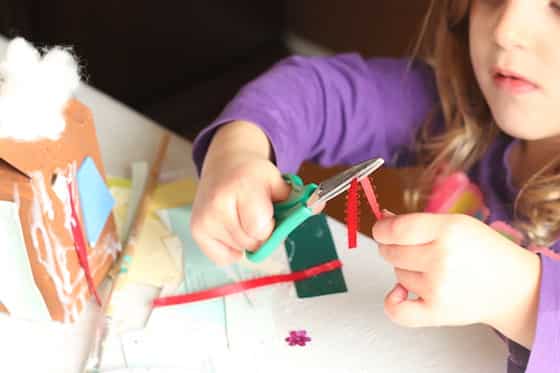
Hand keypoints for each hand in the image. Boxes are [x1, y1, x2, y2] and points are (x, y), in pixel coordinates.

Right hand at [190, 122, 289, 263]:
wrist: (225, 163)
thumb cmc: (255, 175)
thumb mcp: (278, 181)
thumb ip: (298, 198)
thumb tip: (318, 205)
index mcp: (243, 185)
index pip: (261, 229)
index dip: (270, 226)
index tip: (270, 215)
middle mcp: (219, 203)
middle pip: (252, 242)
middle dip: (261, 233)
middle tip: (256, 214)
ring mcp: (205, 219)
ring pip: (240, 250)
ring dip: (247, 240)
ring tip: (242, 216)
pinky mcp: (197, 231)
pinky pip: (224, 258)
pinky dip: (232, 248)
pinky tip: (232, 227)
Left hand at [372, 213, 539, 346]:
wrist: (513, 287)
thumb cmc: (483, 252)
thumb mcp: (455, 224)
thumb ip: (417, 221)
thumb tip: (384, 220)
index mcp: (447, 230)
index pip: (396, 229)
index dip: (381, 229)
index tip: (381, 230)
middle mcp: (442, 258)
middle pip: (391, 251)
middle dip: (393, 248)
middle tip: (410, 249)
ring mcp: (438, 287)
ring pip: (396, 274)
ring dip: (405, 270)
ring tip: (429, 269)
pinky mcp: (437, 312)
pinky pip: (396, 310)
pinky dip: (393, 301)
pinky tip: (401, 291)